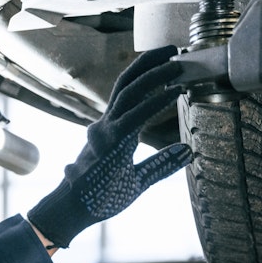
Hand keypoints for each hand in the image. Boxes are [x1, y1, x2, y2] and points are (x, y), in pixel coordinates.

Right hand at [26, 46, 191, 247]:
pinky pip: (134, 116)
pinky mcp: (109, 145)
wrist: (74, 212)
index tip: (168, 61)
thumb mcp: (138, 180)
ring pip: (130, 92)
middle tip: (174, 49)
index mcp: (111, 131)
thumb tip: (187, 151)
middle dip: (150, 62)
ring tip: (178, 64)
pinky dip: (156, 101)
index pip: (128, 92)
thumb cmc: (100, 198)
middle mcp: (106, 125)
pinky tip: (174, 92)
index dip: (146, 73)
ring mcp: (106, 133)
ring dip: (156, 75)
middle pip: (127, 83)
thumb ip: (161, 164)